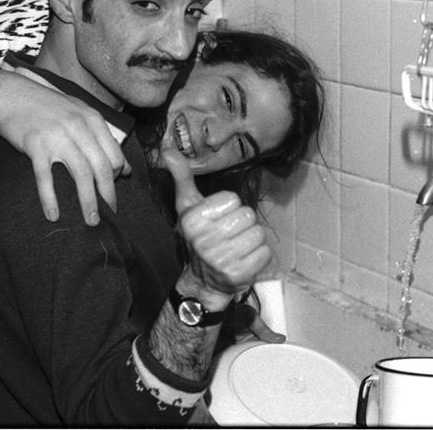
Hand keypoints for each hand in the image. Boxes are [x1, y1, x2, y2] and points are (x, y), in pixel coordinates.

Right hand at [0, 70, 130, 224]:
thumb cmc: (48, 106)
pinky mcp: (36, 145)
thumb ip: (102, 137)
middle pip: (102, 167)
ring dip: (88, 201)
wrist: (11, 93)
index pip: (115, 155)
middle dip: (108, 195)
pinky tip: (53, 214)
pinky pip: (46, 177)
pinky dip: (50, 198)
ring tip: (91, 221)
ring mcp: (57, 136)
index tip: (111, 192)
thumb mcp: (80, 113)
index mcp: (93, 119)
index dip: (117, 177)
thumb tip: (127, 169)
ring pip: (81, 174)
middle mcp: (79, 127)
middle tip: (110, 215)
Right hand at [162, 148, 271, 299]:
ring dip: (251, 240)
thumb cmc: (198, 236)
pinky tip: (243, 260)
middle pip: (248, 215)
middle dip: (241, 224)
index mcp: (192, 219)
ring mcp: (221, 260)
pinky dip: (258, 256)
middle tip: (228, 234)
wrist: (202, 281)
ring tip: (236, 247)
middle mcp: (204, 240)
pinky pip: (264, 252)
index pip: (233, 199)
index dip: (228, 207)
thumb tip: (168, 150)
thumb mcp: (187, 206)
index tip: (217, 219)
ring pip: (258, 233)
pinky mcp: (238, 275)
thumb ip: (182, 177)